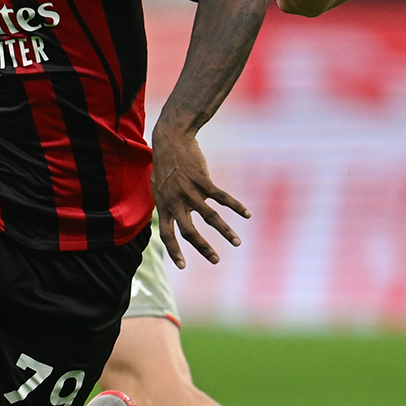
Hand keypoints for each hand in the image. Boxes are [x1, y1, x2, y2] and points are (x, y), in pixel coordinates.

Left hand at [151, 128, 247, 267]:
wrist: (171, 140)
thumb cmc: (165, 165)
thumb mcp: (158, 187)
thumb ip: (166, 205)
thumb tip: (170, 219)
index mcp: (163, 206)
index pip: (166, 234)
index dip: (174, 251)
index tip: (182, 266)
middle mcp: (175, 202)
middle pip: (188, 231)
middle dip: (203, 248)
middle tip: (215, 260)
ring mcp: (189, 191)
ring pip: (209, 217)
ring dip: (225, 231)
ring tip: (237, 242)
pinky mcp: (203, 180)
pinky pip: (221, 197)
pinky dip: (235, 206)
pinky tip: (247, 214)